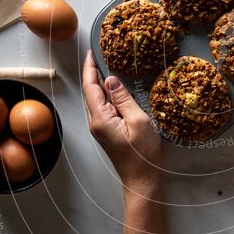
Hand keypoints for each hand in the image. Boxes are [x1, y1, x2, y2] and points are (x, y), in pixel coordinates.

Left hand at [83, 51, 161, 196]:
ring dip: (99, 84)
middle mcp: (95, 122)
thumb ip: (123, 98)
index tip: (91, 53)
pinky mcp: (106, 131)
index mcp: (101, 118)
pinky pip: (103, 108)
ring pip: (96, 100)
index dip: (90, 68)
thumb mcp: (138, 121)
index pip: (91, 87)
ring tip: (107, 67)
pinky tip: (115, 89)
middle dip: (93, 73)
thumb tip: (111, 80)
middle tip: (101, 55)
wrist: (141, 179)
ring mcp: (100, 128)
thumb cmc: (143, 154)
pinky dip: (106, 95)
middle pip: (90, 92)